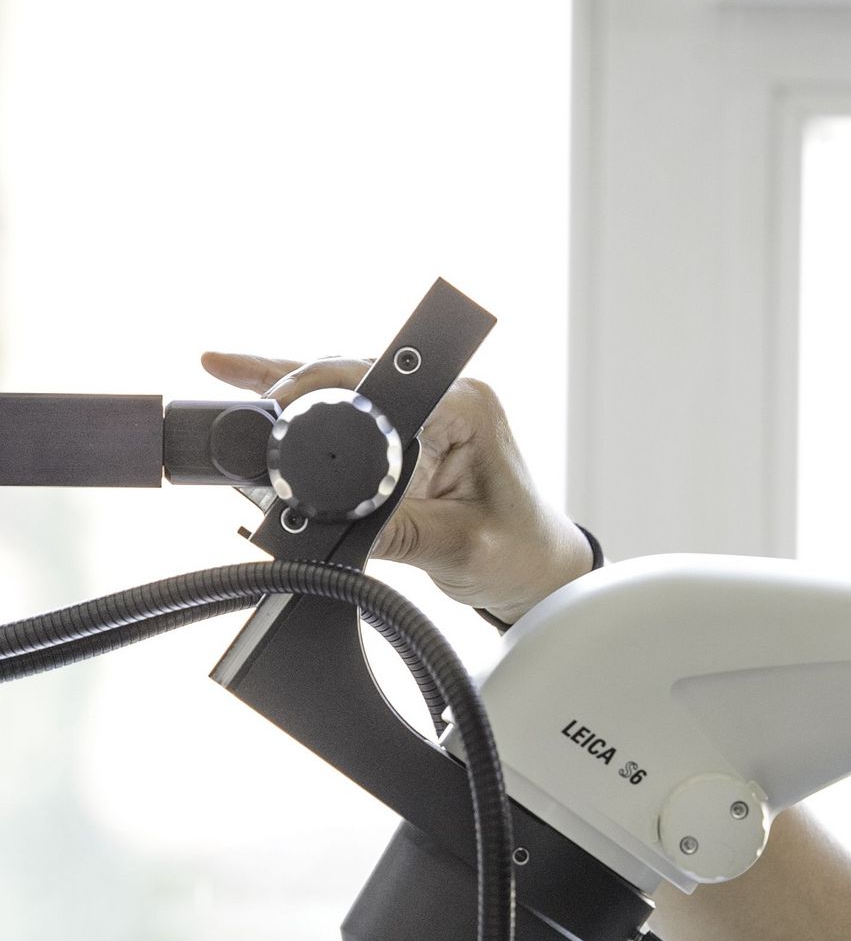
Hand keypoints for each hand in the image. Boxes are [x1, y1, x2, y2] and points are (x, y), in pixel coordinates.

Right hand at [202, 351, 594, 623]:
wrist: (536, 570)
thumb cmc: (518, 552)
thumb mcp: (460, 548)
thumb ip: (401, 534)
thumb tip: (330, 523)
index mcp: (467, 407)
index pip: (384, 381)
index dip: (326, 385)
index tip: (281, 401)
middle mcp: (444, 397)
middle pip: (354, 374)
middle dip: (295, 386)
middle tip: (243, 404)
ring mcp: (422, 413)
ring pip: (343, 385)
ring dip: (287, 385)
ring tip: (223, 370)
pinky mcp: (405, 434)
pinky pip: (345, 411)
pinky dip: (299, 402)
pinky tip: (244, 378)